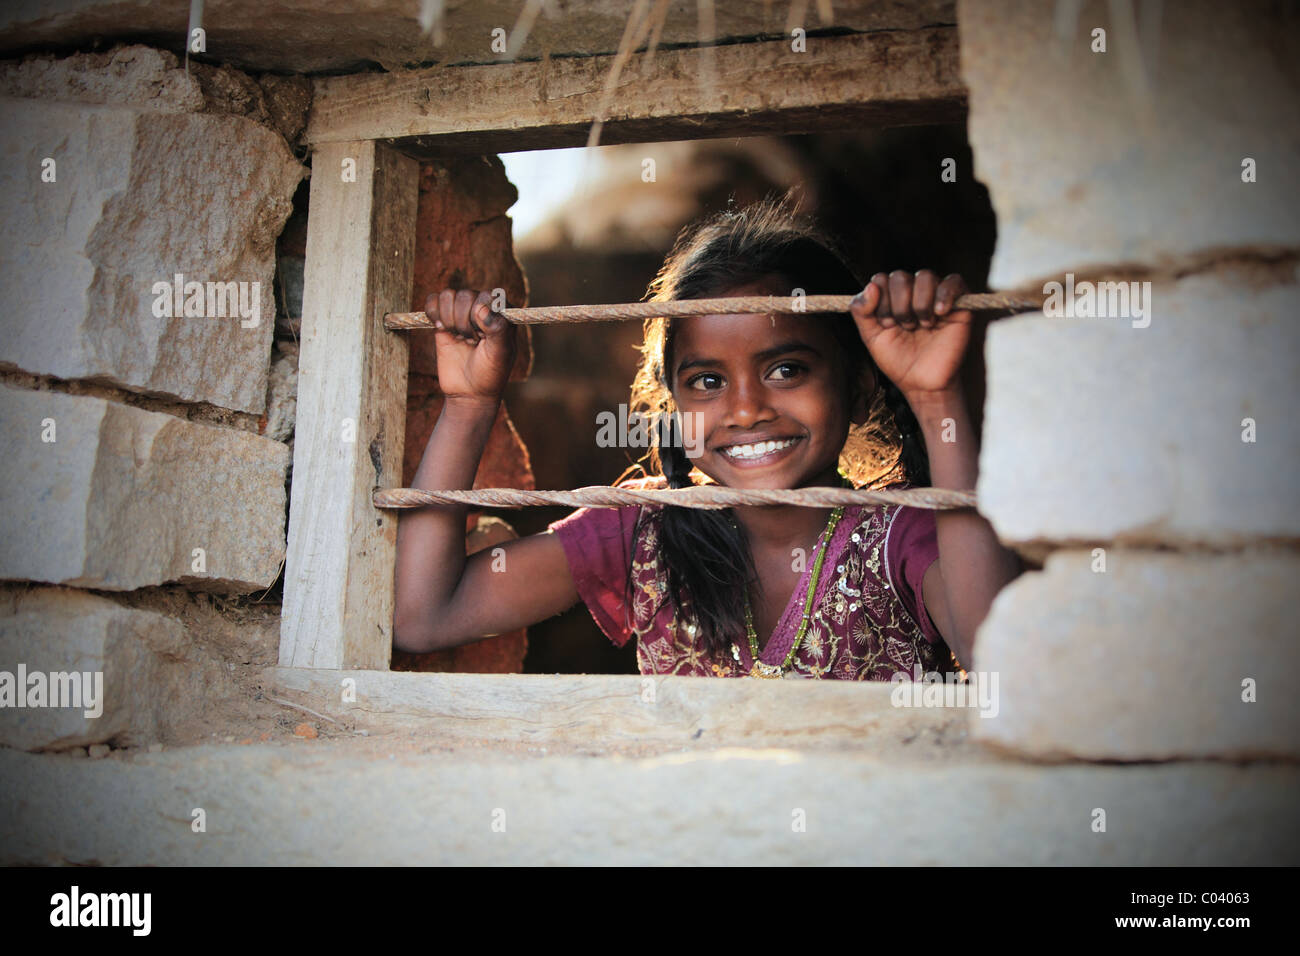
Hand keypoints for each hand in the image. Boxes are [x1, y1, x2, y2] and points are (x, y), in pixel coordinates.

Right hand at [425, 289, 516, 407]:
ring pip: (448, 295)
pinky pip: (433, 300)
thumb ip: (497, 329)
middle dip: (464, 322)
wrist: (469, 392)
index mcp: (502, 313)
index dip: (480, 315)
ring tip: (459, 338)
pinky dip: (433, 312)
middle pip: (465, 295)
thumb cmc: (490, 374)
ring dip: (450, 319)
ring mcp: (462, 312)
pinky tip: (442, 330)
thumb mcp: (500, 354)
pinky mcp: (443, 318)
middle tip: (471, 342)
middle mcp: (483, 308)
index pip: (487, 296)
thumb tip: (481, 308)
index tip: (482, 337)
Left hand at [848, 270, 971, 399]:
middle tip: (905, 327)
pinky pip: (954, 281)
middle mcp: (912, 293)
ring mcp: (935, 296)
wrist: (923, 383)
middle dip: (898, 305)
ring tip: (923, 326)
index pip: (881, 280)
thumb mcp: (871, 337)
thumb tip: (871, 286)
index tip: (887, 325)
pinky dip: (944, 294)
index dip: (880, 301)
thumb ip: (862, 311)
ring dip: (919, 304)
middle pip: (900, 277)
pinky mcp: (959, 304)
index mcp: (891, 299)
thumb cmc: (898, 361)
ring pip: (925, 277)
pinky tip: (939, 313)